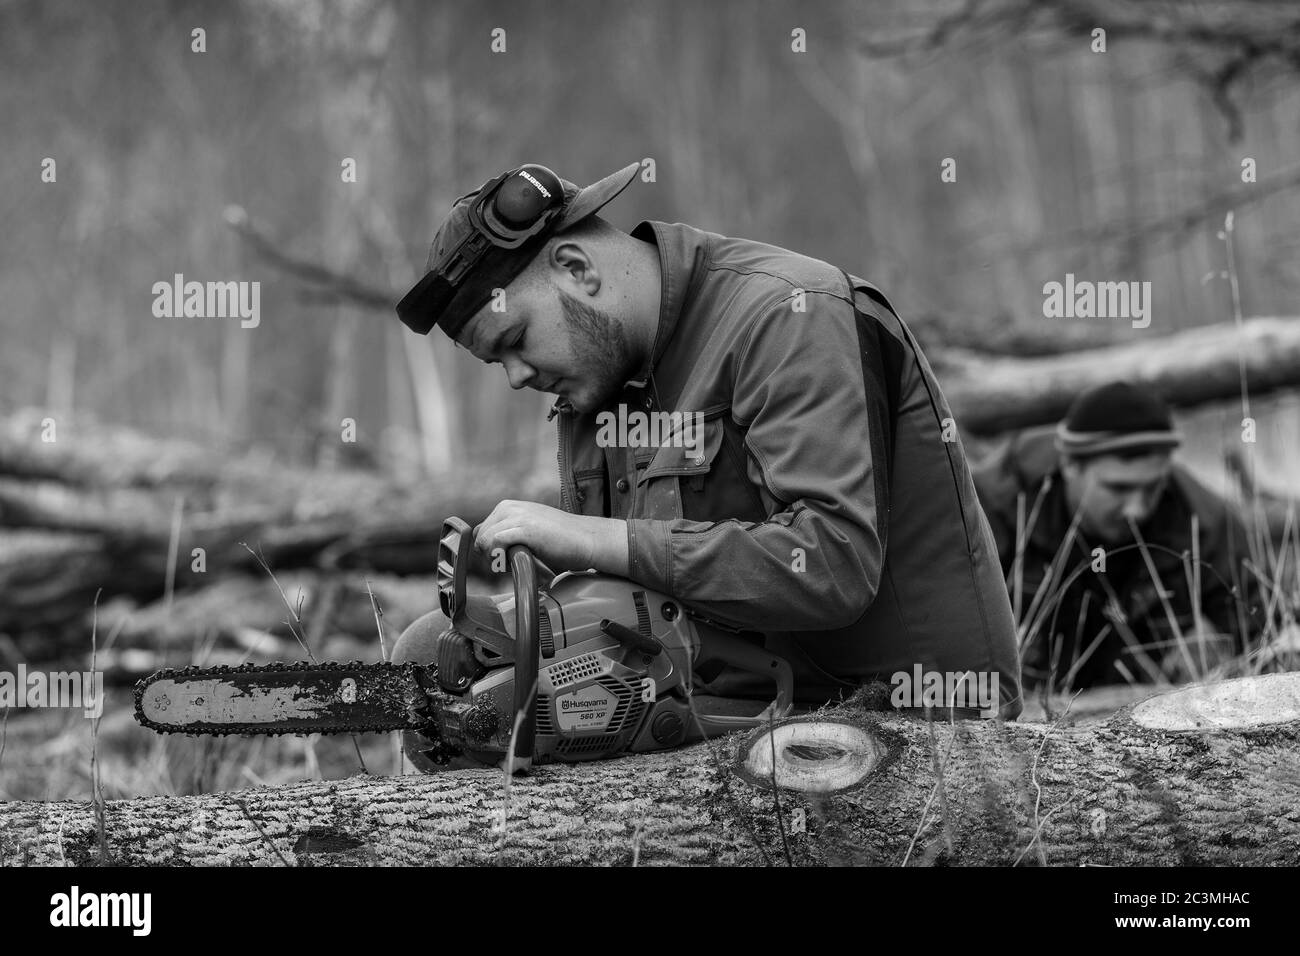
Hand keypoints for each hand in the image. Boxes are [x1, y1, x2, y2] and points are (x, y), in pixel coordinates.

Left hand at [473, 501, 628, 575]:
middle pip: (479, 539)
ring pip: (485, 542)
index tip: (506, 560)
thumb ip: (506, 536)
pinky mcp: (525, 527)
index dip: (489, 551)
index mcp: (507, 507)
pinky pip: (495, 543)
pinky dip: (503, 558)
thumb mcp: (527, 532)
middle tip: (514, 564)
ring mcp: (516, 515)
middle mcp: (508, 507)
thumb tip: (482, 548)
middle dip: (492, 557)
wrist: (588, 540)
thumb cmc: (561, 541)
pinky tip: (520, 561)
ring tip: (519, 563)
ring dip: (498, 560)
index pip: (479, 533)